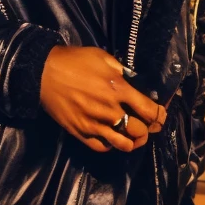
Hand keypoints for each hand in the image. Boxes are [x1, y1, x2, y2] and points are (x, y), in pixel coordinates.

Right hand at [38, 46, 165, 153]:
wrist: (43, 72)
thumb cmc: (73, 60)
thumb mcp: (100, 55)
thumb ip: (119, 69)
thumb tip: (131, 80)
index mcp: (118, 89)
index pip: (149, 110)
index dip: (160, 115)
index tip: (160, 115)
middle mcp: (110, 110)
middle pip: (140, 130)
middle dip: (147, 129)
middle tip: (147, 125)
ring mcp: (95, 125)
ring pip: (124, 145)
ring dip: (132, 141)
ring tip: (132, 136)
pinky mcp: (81, 133)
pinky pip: (103, 148)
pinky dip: (111, 145)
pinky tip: (111, 136)